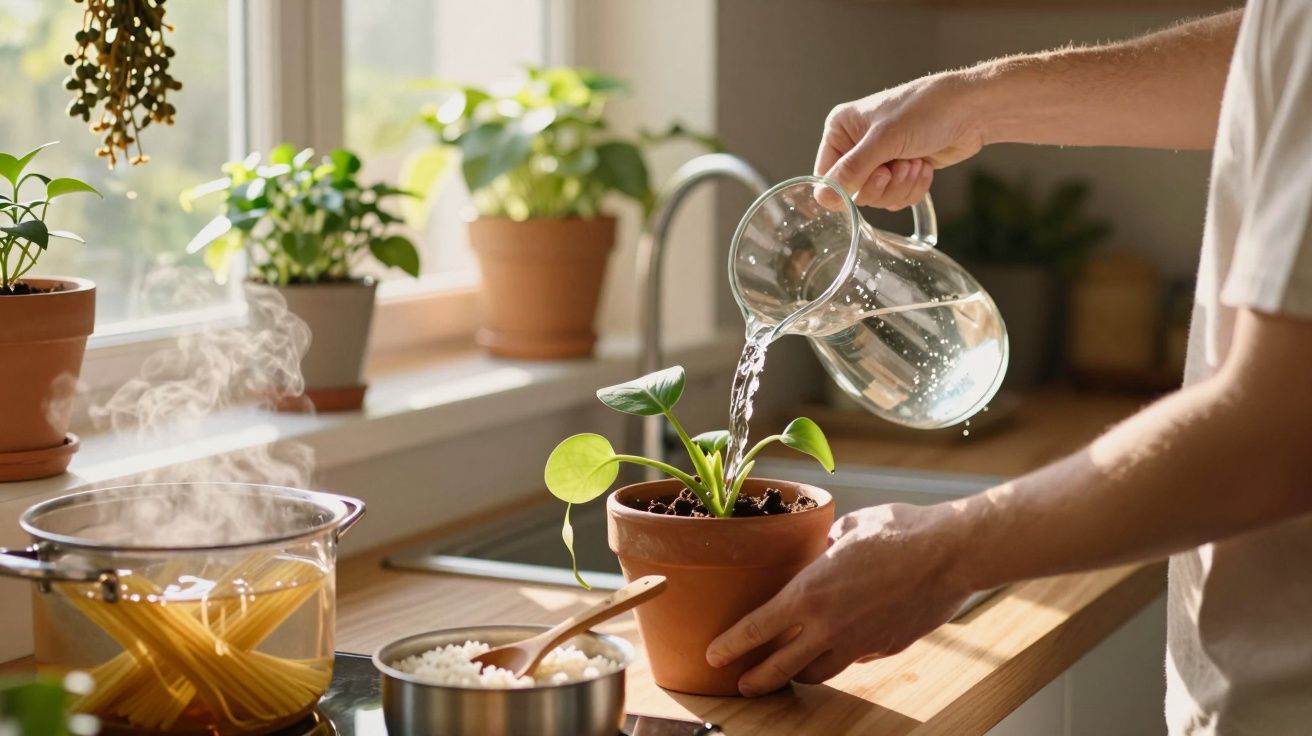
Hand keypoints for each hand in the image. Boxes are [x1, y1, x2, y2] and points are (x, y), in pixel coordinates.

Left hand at [705, 503, 970, 696]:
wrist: (949, 554)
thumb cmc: (899, 532)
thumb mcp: (848, 528)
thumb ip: (824, 545)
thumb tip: (819, 547)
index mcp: (810, 593)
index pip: (757, 629)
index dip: (731, 646)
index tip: (715, 656)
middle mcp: (829, 626)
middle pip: (781, 668)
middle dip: (757, 680)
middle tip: (743, 684)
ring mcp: (859, 643)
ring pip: (818, 673)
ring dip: (799, 673)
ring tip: (790, 670)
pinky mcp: (885, 648)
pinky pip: (855, 659)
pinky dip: (842, 656)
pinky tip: (843, 644)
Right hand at [816, 71, 987, 209]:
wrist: (971, 111)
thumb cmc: (926, 111)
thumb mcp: (884, 140)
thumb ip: (852, 170)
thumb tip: (823, 198)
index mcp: (840, 130)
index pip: (827, 177)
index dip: (848, 187)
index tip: (877, 176)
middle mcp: (855, 146)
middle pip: (853, 192)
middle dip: (883, 185)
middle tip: (900, 166)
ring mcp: (879, 160)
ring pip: (877, 198)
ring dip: (901, 186)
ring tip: (916, 162)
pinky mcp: (899, 172)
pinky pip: (896, 198)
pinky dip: (912, 188)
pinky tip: (924, 166)